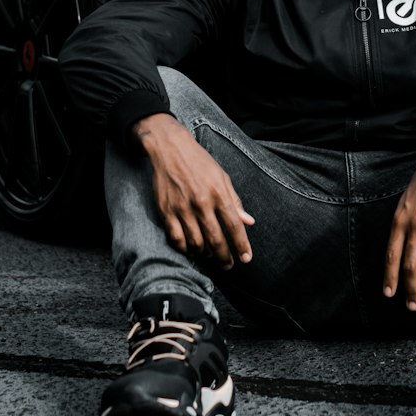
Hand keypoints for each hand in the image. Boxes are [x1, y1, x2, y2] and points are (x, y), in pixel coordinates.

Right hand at [133, 113, 254, 270]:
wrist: (170, 149)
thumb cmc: (200, 162)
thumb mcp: (222, 177)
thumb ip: (235, 201)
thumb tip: (249, 222)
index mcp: (218, 193)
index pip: (234, 226)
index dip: (242, 245)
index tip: (247, 258)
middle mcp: (201, 203)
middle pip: (216, 240)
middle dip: (225, 257)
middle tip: (229, 266)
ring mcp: (182, 208)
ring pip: (196, 243)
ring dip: (205, 255)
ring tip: (210, 255)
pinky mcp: (166, 211)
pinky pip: (176, 239)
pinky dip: (185, 249)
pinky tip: (191, 249)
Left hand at [383, 139, 415, 310]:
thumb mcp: (404, 203)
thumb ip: (402, 225)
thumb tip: (400, 248)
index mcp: (400, 221)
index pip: (392, 255)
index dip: (390, 277)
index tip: (389, 294)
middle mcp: (415, 226)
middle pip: (411, 265)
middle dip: (411, 289)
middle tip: (413, 306)